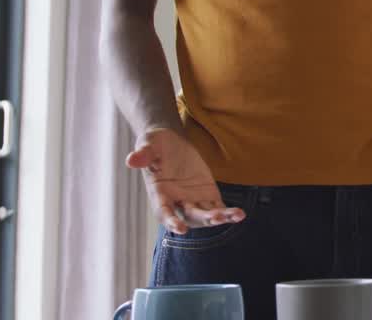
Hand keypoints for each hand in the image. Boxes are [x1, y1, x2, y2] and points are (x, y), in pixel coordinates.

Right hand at [126, 128, 244, 233]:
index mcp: (159, 194)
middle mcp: (176, 202)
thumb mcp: (148, 144)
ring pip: (206, 215)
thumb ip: (143, 154)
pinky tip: (240, 214)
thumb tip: (131, 160)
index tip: (180, 229)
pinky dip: (228, 213)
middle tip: (215, 216)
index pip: (164, 212)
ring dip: (219, 217)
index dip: (171, 221)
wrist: (170, 142)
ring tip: (234, 215)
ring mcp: (193, 200)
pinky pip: (218, 207)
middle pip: (190, 216)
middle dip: (202, 218)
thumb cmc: (155, 144)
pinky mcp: (207, 195)